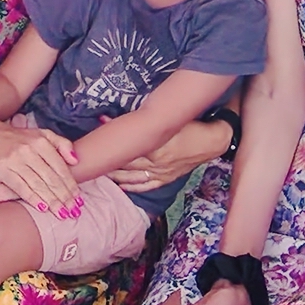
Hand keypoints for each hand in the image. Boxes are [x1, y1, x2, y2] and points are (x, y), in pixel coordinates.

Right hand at [0, 116, 79, 210]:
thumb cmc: (18, 138)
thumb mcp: (41, 134)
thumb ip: (61, 144)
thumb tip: (76, 160)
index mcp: (42, 142)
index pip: (60, 168)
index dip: (71, 185)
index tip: (79, 200)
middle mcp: (30, 150)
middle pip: (51, 178)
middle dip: (64, 197)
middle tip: (74, 211)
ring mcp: (15, 160)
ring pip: (38, 184)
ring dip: (52, 201)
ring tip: (62, 213)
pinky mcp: (2, 169)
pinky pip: (20, 186)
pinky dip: (32, 198)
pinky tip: (42, 207)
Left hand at [108, 116, 232, 193]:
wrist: (213, 141)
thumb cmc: (192, 126)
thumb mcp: (170, 121)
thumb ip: (149, 121)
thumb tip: (128, 117)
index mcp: (155, 148)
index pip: (126, 147)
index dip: (110, 143)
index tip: (97, 136)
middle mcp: (155, 163)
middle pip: (125, 165)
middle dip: (108, 161)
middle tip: (92, 160)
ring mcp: (161, 173)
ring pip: (132, 178)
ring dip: (115, 175)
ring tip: (100, 171)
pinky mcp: (167, 178)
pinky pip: (146, 186)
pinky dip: (132, 187)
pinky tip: (121, 186)